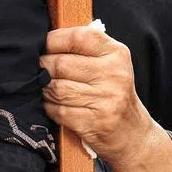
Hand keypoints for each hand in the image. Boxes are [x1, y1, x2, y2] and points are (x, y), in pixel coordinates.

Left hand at [40, 25, 157, 167]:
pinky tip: (53, 106)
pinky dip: (50, 108)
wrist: (133, 133)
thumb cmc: (115, 94)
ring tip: (45, 88)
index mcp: (117, 54)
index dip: (53, 41)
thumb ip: (85, 49)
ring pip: (57, 89)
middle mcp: (114, 75)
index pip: (77, 38)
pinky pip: (58, 111)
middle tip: (38, 70)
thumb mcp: (111, 64)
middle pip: (61, 64)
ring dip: (44, 89)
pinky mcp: (94, 122)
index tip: (42, 46)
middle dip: (43, 67)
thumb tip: (45, 41)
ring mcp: (105, 100)